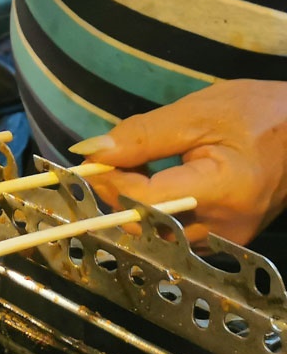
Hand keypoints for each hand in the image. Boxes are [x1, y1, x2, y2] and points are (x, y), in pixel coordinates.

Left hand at [70, 80, 286, 246]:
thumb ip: (143, 135)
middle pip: (147, 223)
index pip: (146, 199)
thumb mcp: (199, 114)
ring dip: (132, 203)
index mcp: (224, 191)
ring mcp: (225, 238)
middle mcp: (224, 226)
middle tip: (110, 161)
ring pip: (156, 232)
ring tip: (135, 167)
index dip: (111, 182)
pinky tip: (153, 183)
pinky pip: (173, 231)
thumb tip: (92, 151)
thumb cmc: (262, 114)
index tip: (91, 162)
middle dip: (117, 194)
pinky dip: (153, 209)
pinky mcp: (223, 240)